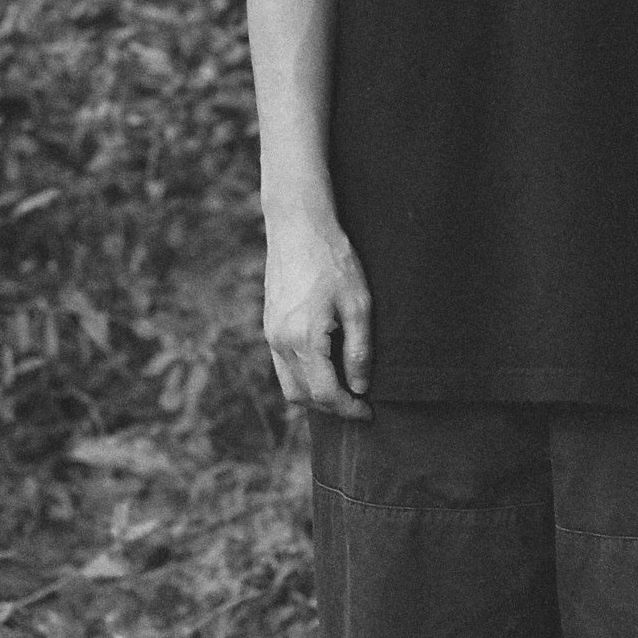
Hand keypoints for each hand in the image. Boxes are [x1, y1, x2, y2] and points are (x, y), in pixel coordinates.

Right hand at [262, 212, 372, 418]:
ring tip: (344, 388)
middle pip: (303, 396)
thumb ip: (359, 351)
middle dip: (332, 407)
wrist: (298, 225)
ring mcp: (270, 334)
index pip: (326, 394)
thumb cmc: (333, 260)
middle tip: (358, 403)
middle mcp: (280, 342)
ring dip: (315, 395)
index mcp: (304, 339)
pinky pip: (283, 365)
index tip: (369, 412)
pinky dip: (303, 376)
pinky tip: (325, 365)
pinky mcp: (268, 324)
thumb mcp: (358, 304)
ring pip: (289, 384)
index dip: (349, 409)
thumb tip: (360, 387)